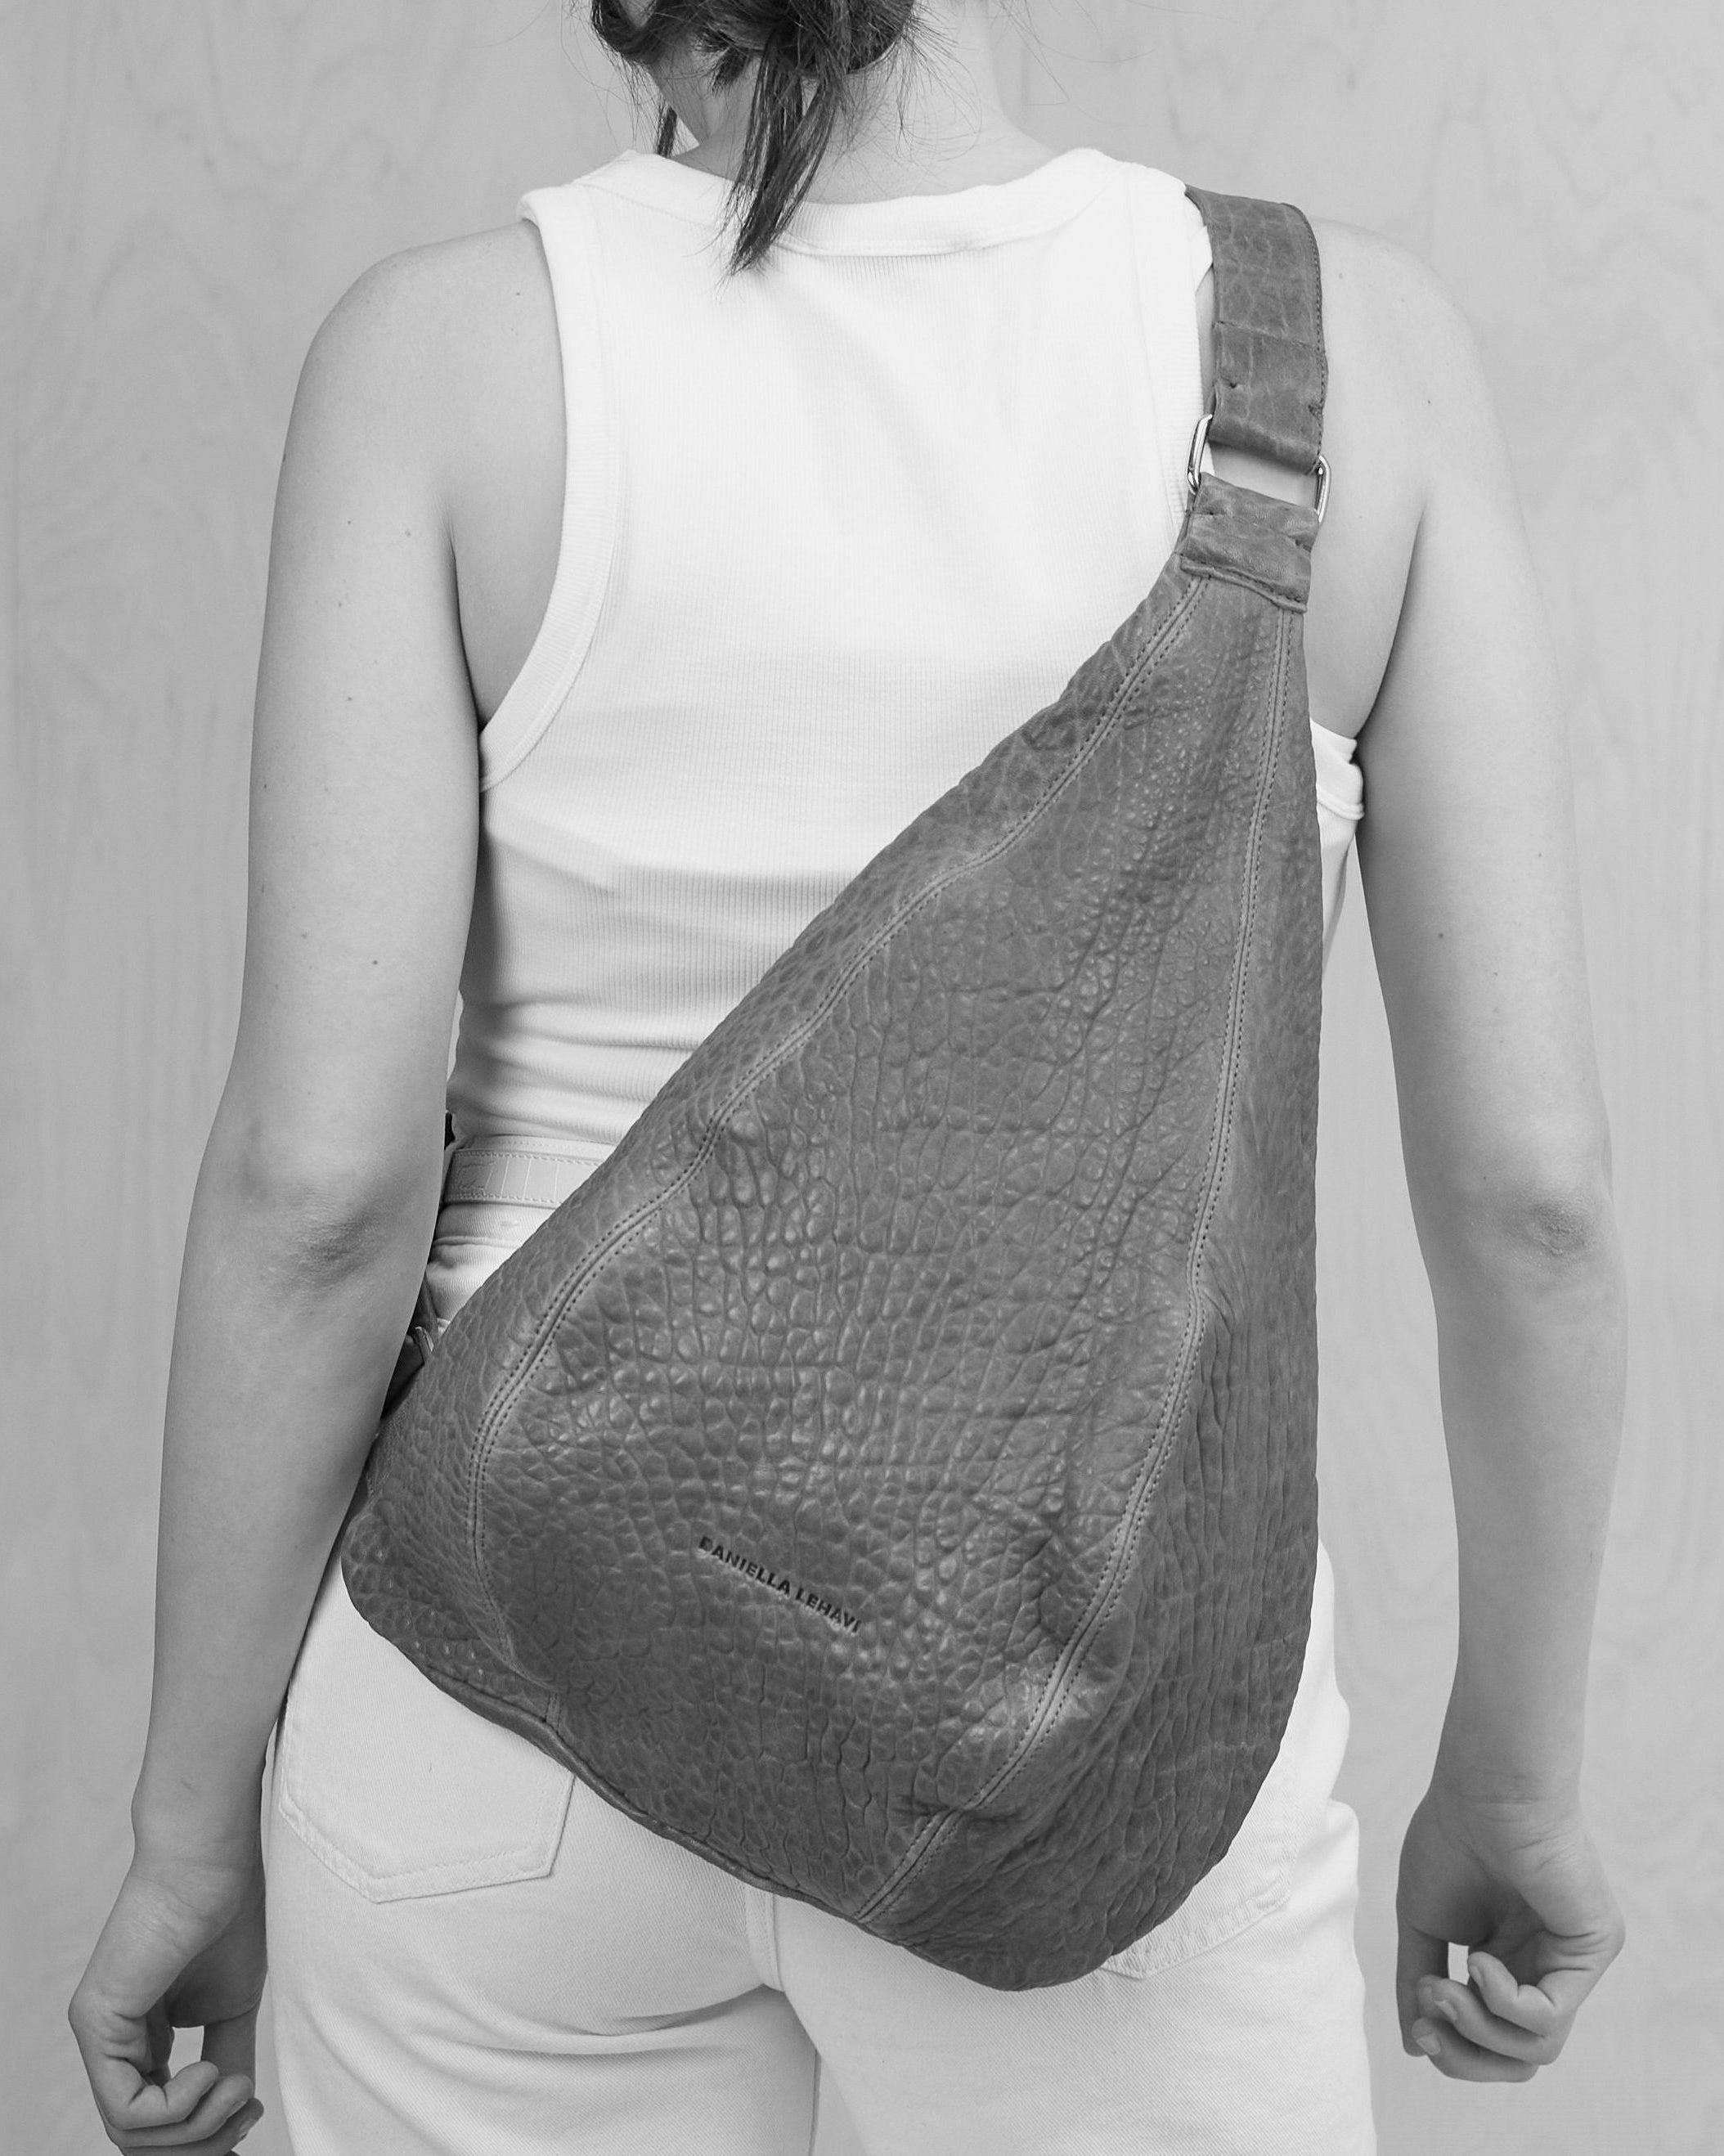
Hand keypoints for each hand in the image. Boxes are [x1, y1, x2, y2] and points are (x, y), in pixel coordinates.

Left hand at [69, 1843, 267, 2149]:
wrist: (212, 1860)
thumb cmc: (228, 1912)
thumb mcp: (233, 2005)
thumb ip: (227, 2057)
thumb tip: (232, 2112)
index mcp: (144, 2038)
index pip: (156, 2119)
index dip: (205, 2134)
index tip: (250, 2112)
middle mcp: (114, 2042)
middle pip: (143, 2140)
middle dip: (202, 2143)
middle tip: (244, 2112)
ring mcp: (99, 2034)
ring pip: (132, 2134)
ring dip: (197, 2126)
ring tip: (233, 2088)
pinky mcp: (96, 2023)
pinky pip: (126, 2108)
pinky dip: (176, 2109)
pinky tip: (209, 2072)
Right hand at [1395, 1775, 1624, 2081]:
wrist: (1481, 1788)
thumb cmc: (1450, 1836)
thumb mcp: (1421, 1923)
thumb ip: (1418, 1982)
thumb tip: (1417, 2046)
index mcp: (1506, 1961)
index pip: (1491, 2040)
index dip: (1453, 2049)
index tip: (1418, 2024)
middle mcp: (1542, 1967)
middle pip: (1518, 2059)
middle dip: (1467, 2056)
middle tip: (1430, 2022)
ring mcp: (1570, 1962)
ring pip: (1536, 2050)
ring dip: (1478, 2030)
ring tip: (1445, 1986)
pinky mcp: (1592, 1949)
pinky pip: (1551, 2018)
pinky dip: (1505, 2003)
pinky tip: (1480, 1961)